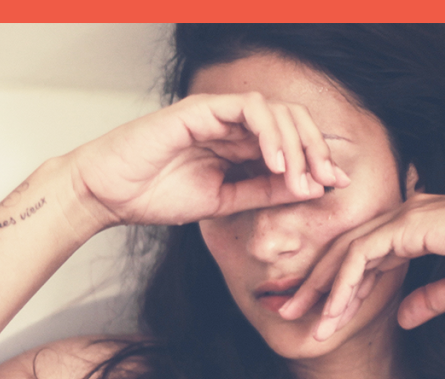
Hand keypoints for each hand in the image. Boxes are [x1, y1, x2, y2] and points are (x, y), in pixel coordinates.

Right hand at [63, 93, 350, 226]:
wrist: (108, 195)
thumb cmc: (154, 196)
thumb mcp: (223, 202)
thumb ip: (264, 192)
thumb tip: (312, 188)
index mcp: (237, 145)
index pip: (291, 140)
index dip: (317, 159)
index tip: (336, 186)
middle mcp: (231, 124)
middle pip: (292, 120)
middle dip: (316, 149)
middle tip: (328, 179)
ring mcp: (217, 113)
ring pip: (276, 110)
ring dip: (297, 143)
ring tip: (301, 177)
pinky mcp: (201, 109)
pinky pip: (249, 109)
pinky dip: (270, 133)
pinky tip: (276, 162)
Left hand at [278, 193, 444, 338]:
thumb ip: (428, 300)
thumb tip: (401, 318)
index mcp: (412, 226)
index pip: (362, 256)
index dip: (338, 285)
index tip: (319, 313)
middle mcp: (401, 216)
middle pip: (343, 251)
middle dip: (314, 283)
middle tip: (287, 311)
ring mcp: (402, 216)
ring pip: (346, 254)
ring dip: (322, 289)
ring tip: (301, 319)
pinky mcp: (407, 225)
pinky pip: (362, 257)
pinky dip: (344, 284)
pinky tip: (333, 310)